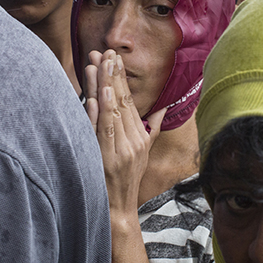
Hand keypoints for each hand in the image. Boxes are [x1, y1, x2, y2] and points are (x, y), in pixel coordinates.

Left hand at [84, 50, 164, 215]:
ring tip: (97, 64)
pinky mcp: (107, 159)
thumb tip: (164, 105)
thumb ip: (151, 127)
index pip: (130, 101)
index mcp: (140, 137)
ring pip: (111, 112)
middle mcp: (133, 142)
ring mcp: (120, 151)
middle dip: (112, 74)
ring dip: (103, 86)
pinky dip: (100, 112)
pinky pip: (103, 132)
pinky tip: (98, 95)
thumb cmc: (126, 180)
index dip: (121, 78)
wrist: (118, 211)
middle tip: (104, 51)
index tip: (114, 57)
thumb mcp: (143, 153)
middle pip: (122, 102)